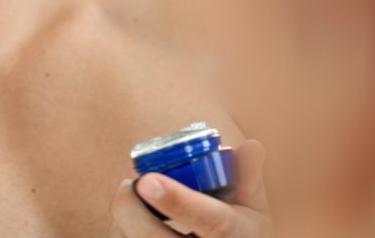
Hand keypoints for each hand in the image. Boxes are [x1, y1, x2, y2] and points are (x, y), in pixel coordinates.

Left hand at [110, 140, 270, 237]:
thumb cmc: (240, 230)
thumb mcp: (253, 208)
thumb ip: (247, 177)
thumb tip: (251, 146)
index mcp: (240, 236)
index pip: (213, 222)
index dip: (180, 201)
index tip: (148, 180)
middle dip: (131, 209)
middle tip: (129, 183)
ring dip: (122, 219)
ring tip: (132, 199)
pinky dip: (121, 231)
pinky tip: (131, 220)